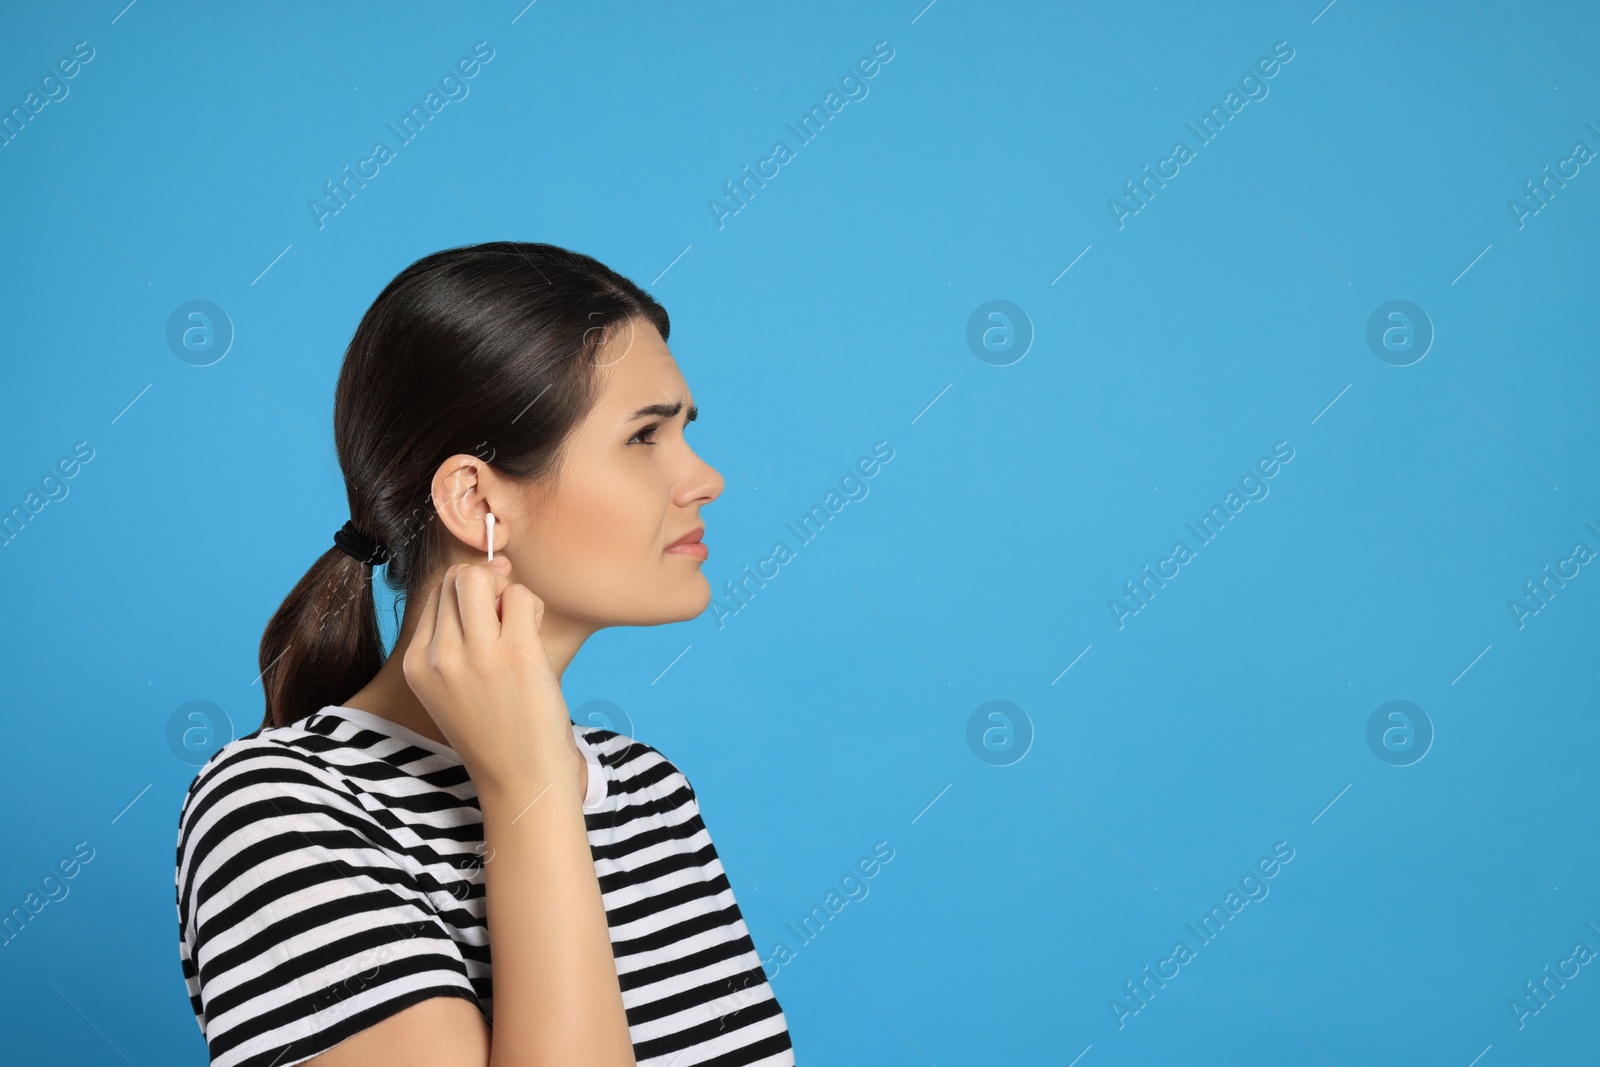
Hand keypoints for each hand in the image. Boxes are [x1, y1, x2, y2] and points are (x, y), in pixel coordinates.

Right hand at [401, 559, 579, 800]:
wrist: (521, 779)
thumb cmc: (498, 727)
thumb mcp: (457, 682)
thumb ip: (464, 627)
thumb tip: (496, 561)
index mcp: (416, 664)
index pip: (435, 593)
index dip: (468, 593)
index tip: (491, 614)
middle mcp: (438, 657)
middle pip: (456, 578)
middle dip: (488, 586)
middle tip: (508, 620)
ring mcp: (475, 656)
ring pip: (481, 576)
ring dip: (509, 593)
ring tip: (520, 629)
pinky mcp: (515, 655)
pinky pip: (521, 596)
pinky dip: (533, 607)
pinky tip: (534, 639)